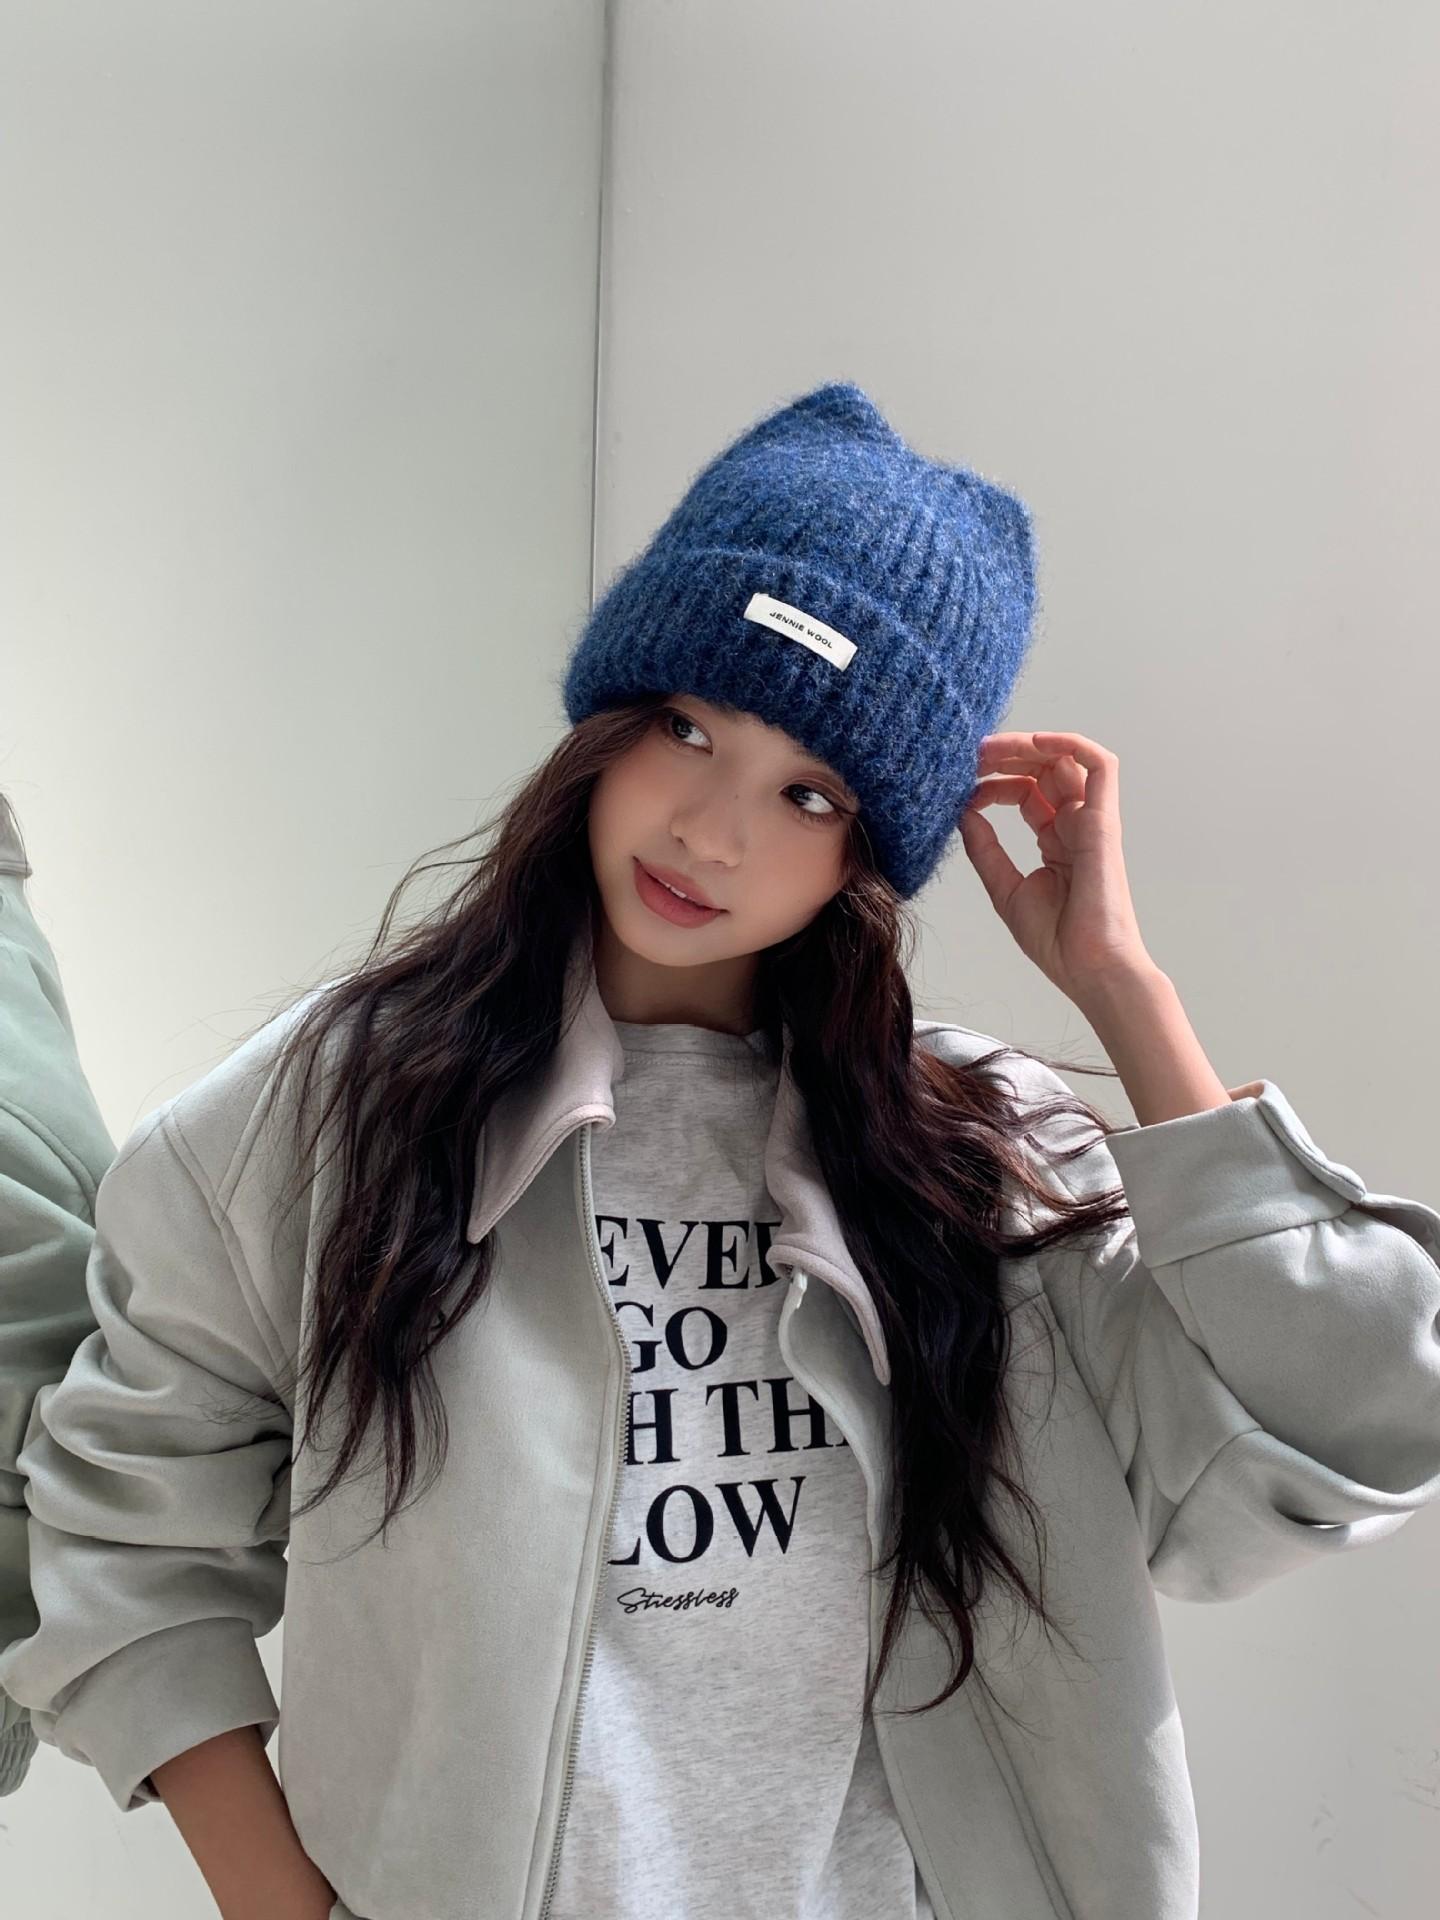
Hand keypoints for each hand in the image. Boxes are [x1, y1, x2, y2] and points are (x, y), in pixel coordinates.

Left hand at [957, 729, 1155, 1003]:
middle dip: (1007, 754)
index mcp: (1055, 841)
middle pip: (1045, 768)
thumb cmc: (1058, 941)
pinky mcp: (1104, 821)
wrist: (1089, 968)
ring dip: (1029, 744)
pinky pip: (1101, 765)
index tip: (964, 788)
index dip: (994, 782)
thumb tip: (963, 813)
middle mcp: (1074, 825)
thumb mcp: (1004, 889)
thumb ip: (984, 849)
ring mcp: (1091, 820)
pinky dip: (1071, 744)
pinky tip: (1035, 741)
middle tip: (972, 753)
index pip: (1026, 792)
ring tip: (993, 747)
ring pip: (1067, 759)